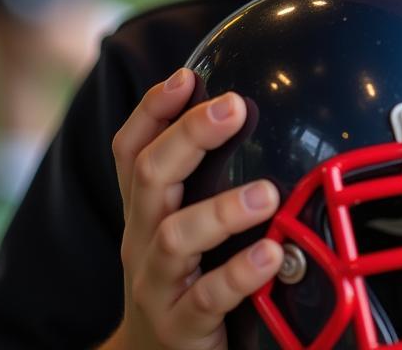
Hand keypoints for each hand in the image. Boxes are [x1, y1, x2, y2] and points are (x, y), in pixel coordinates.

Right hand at [108, 68, 283, 349]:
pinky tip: (270, 255)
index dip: (152, 109)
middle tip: (233, 107)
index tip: (187, 76)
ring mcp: (156, 282)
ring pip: (175, 237)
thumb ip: (204, 174)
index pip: (131, 149)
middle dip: (189, 136)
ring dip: (221, 210)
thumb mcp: (182, 220)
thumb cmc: (184, 273)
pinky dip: (238, 275)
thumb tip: (252, 108)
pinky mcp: (180, 326)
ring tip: (266, 193)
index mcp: (145, 207)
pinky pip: (207, 298)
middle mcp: (141, 237)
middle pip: (150, 176)